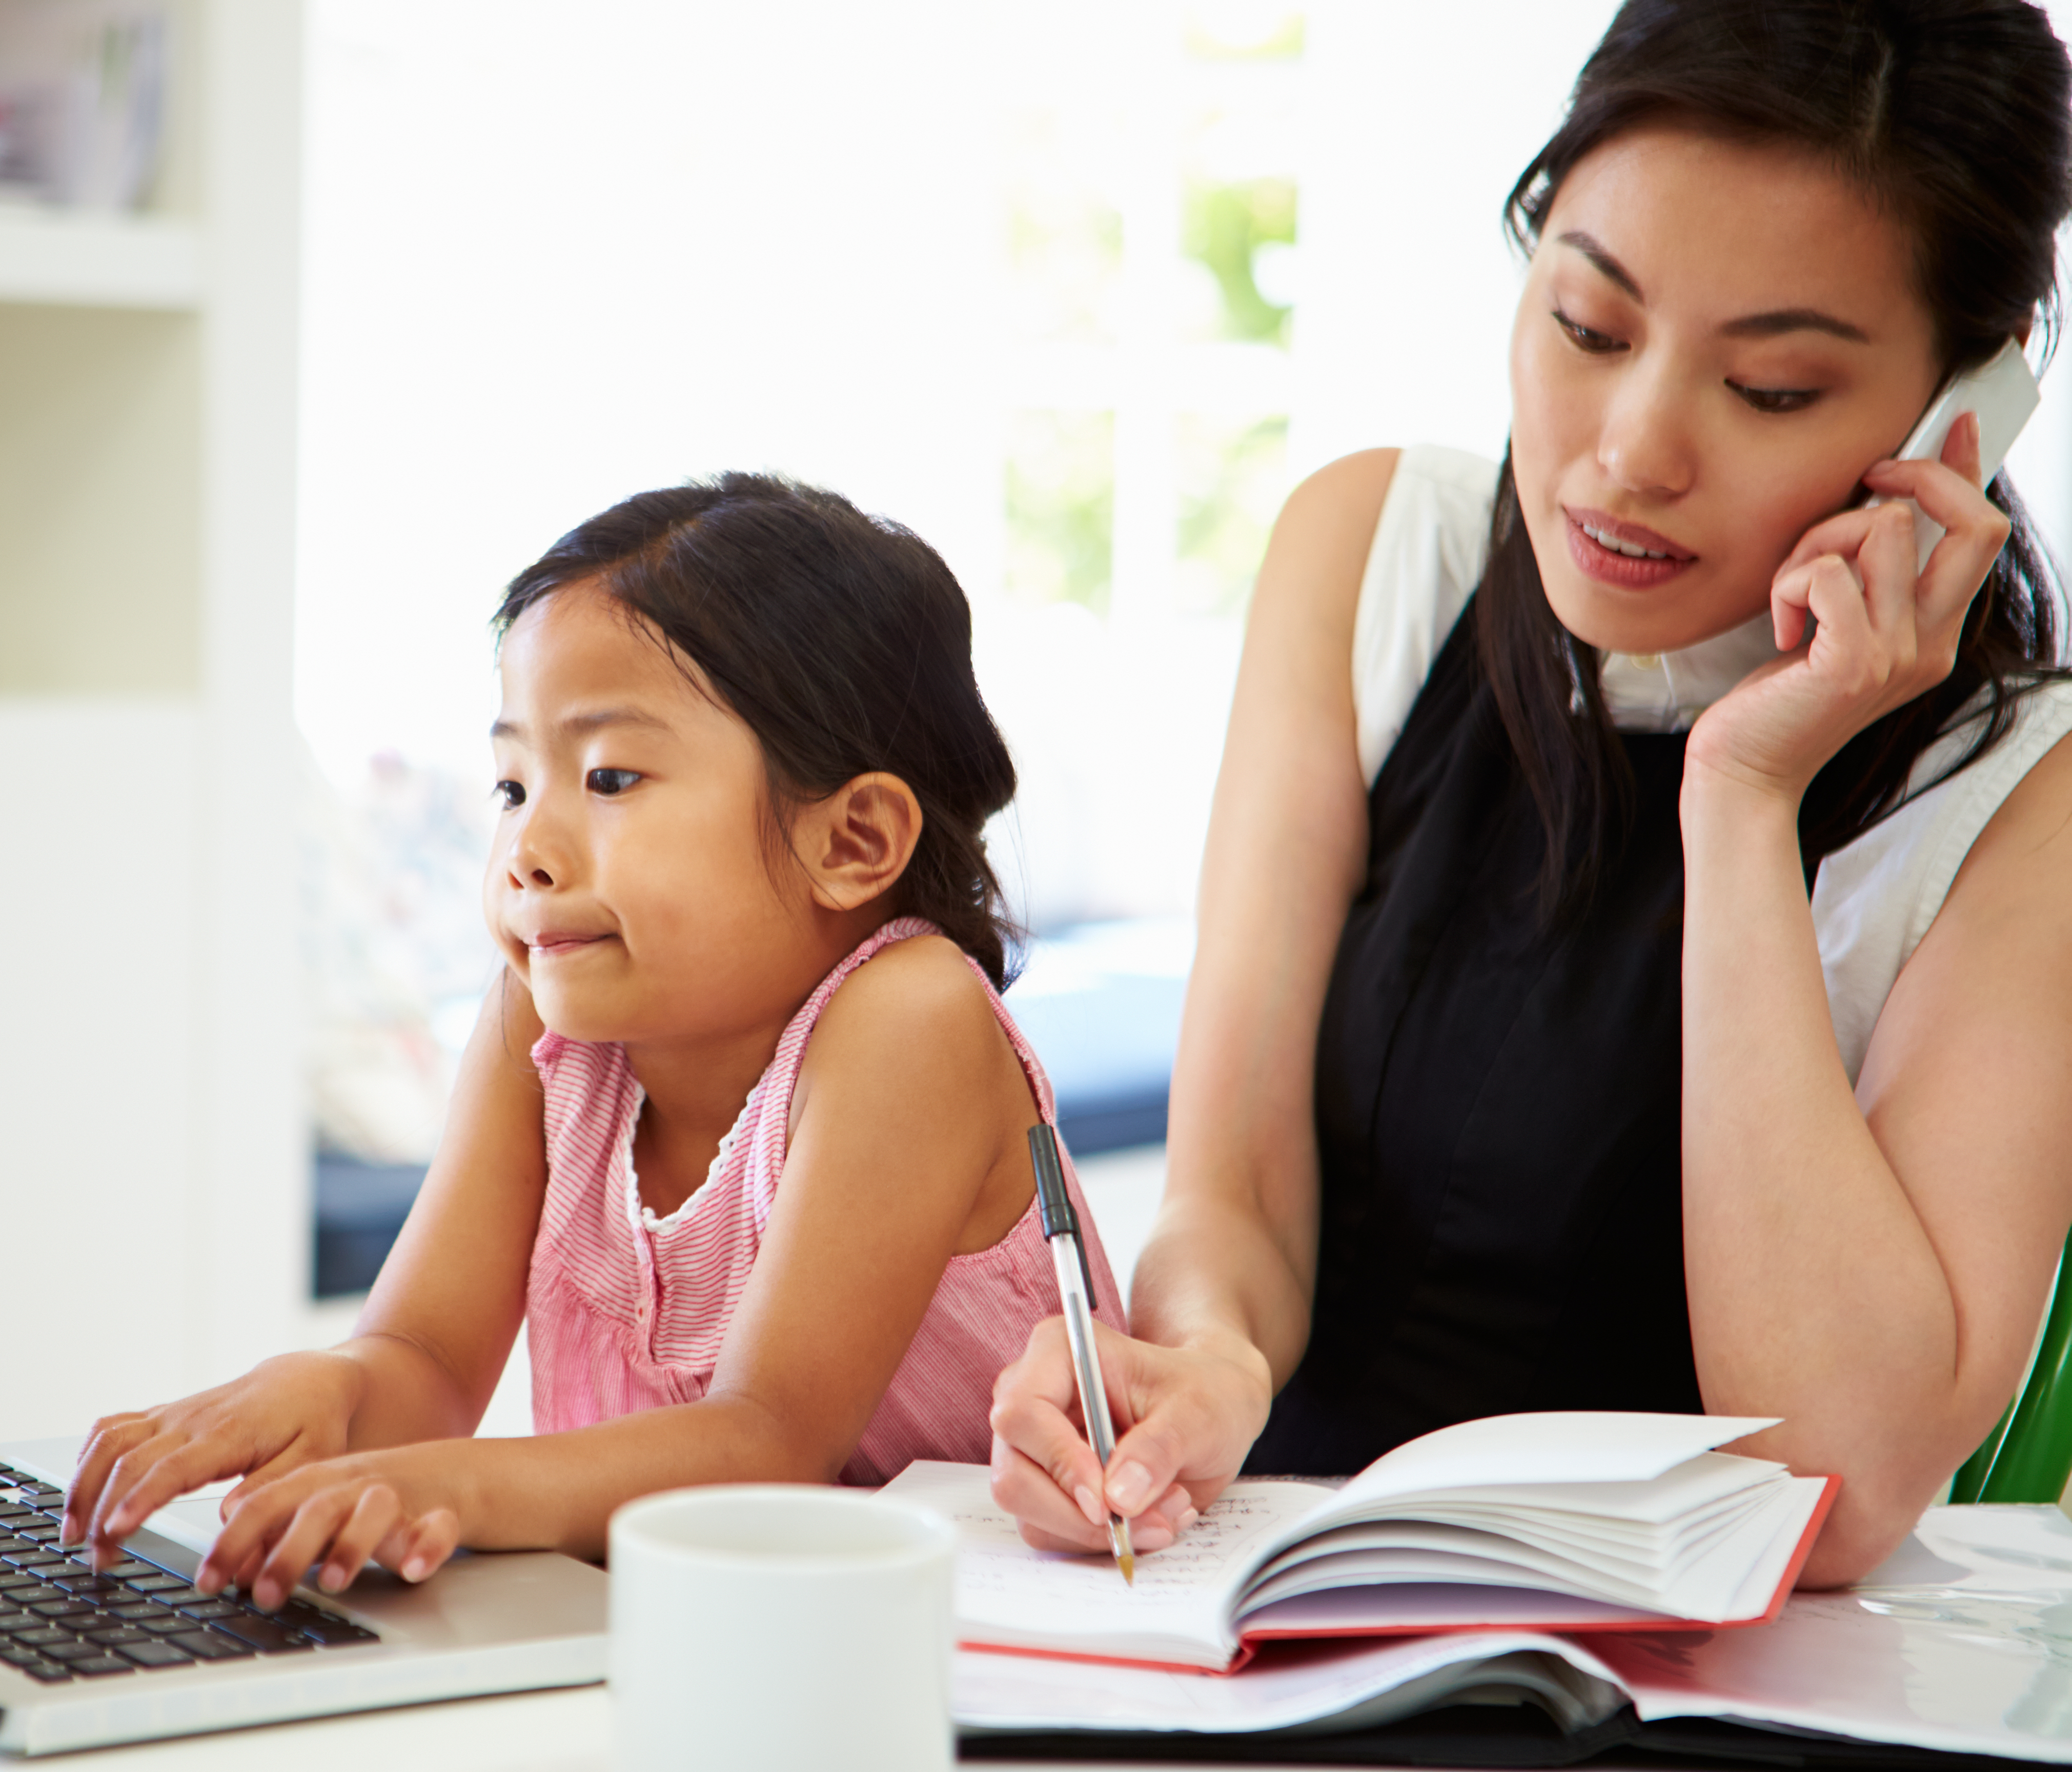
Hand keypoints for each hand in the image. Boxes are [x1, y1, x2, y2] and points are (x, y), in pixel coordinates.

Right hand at [67, 1352, 363, 1567]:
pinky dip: (87, 1456)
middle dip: (103, 1509)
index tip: (114, 1531)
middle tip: (95, 1557)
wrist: (309, 1379)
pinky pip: (113, 1427)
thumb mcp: (313, 1457)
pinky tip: (80, 1490)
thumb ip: (272, 1487)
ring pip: (110, 1441)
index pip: (173, 1467)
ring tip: (72, 1532)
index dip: (139, 1499)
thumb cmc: (314, 1422)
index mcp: (229, 1433)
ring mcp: (173, 1414)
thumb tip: (228, 1518)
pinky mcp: (164, 1414)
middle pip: (130, 1461)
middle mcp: (192, 1420)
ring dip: (83, 1485)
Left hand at [197, 1441, 470, 1610]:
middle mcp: (353, 1485)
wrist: (449, 1472)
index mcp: (315, 1482)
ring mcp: (399, 1498)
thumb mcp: (312, 1509)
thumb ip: (272, 1536)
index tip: (207, 1583)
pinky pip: (440, 1528)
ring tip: (334, 1583)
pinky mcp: (441, 1516)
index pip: (264, 1504)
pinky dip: (428, 1547)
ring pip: (377, 1510)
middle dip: (289, 1552)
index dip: (233, 1542)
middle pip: (317, 1510)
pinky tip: (414, 1570)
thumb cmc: (364, 1499)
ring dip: (353, 1545)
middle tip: (265, 1597)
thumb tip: (224, 1574)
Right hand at [988, 1315, 1271, 1553]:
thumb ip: (1158, 1449)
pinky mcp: (1047, 1487)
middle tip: (1152, 1521)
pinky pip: (1053, 1533)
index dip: (1059, 1463)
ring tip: (1167, 1509)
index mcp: (1058, 1353)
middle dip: (1081, 1515)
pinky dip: (1101, 1540)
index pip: (1022, 1414)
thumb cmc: (1204, 1392)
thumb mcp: (1198, 1413)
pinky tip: (1150, 1517)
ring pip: (1031, 1513)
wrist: (1214, 1410)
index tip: (1107, 1502)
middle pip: (1015, 1475)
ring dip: (1100, 1531)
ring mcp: (1035, 1448)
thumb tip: (1118, 1499)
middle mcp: (1032, 1398)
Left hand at [1686, 412, 2008, 803]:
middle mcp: (1931, 643)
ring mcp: (1898, 655)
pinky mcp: (1852, 662)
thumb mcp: (1832, 626)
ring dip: (1817, 542)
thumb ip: (1863, 577)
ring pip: (1881, 530)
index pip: (1981, 534)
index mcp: (1934, 632)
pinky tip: (1779, 627)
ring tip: (1789, 592)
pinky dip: (1789, 583)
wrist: (1744, 772)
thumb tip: (1874, 505)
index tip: (1949, 423)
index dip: (1967, 470)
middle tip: (1865, 480)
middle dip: (1917, 477)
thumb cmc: (1775, 698)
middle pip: (1973, 524)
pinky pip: (1827, 572)